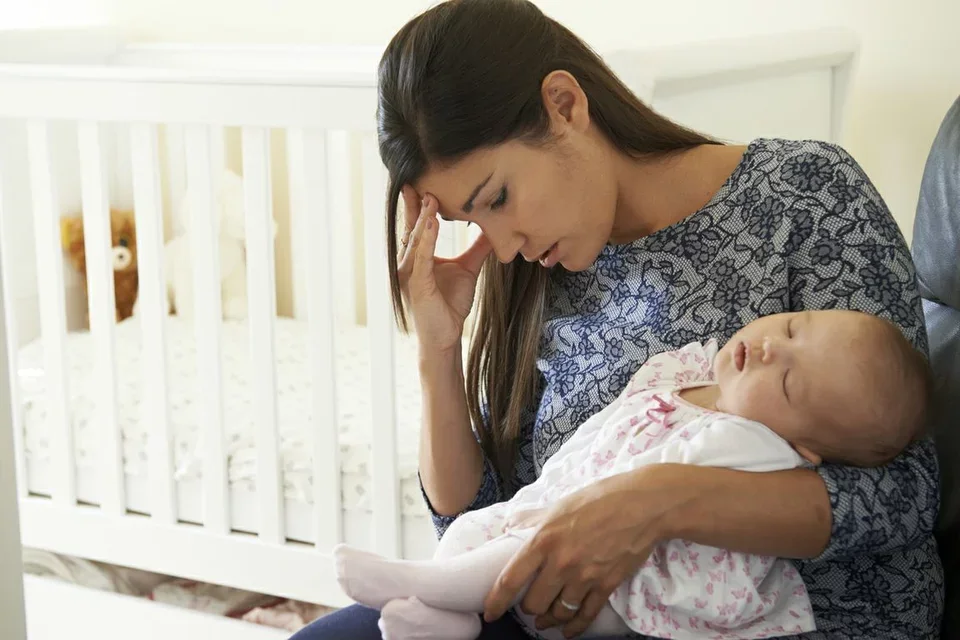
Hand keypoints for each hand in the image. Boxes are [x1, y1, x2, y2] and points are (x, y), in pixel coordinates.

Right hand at [397, 186, 491, 352]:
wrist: (446, 337)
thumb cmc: (450, 305)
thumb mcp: (468, 269)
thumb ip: (478, 248)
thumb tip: (495, 229)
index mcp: (417, 256)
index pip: (416, 224)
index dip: (419, 203)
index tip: (425, 180)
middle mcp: (408, 261)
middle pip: (410, 226)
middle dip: (415, 203)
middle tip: (421, 178)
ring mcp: (410, 273)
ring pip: (415, 239)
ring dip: (423, 218)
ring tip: (430, 196)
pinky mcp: (417, 284)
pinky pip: (422, 258)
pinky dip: (427, 239)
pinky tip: (432, 223)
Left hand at [483, 466, 682, 637]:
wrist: (644, 505)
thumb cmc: (601, 498)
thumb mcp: (560, 503)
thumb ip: (532, 517)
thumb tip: (511, 524)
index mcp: (544, 539)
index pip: (510, 579)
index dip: (496, 601)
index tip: (490, 611)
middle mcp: (561, 562)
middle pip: (533, 603)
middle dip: (528, 608)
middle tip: (528, 605)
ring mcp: (585, 576)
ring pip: (557, 613)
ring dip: (549, 620)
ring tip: (545, 621)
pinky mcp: (606, 585)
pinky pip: (585, 616)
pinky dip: (574, 628)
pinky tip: (568, 630)